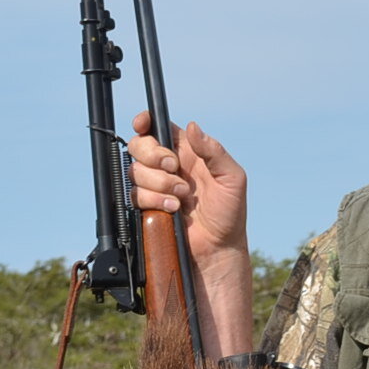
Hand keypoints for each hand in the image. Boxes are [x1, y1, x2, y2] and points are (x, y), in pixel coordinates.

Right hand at [130, 111, 247, 250]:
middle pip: (139, 145)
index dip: (145, 122)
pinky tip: (173, 208)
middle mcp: (169, 166)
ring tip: (182, 197)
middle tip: (173, 168)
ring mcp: (156, 185)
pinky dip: (154, 201)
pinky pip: (136, 195)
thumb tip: (194, 127)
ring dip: (160, 183)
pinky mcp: (149, 205)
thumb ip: (215, 151)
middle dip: (153, 156)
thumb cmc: (230, 212)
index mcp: (188, 151)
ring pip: (136, 171)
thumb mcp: (232, 178)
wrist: (218, 247)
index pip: (158, 127)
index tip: (141, 124)